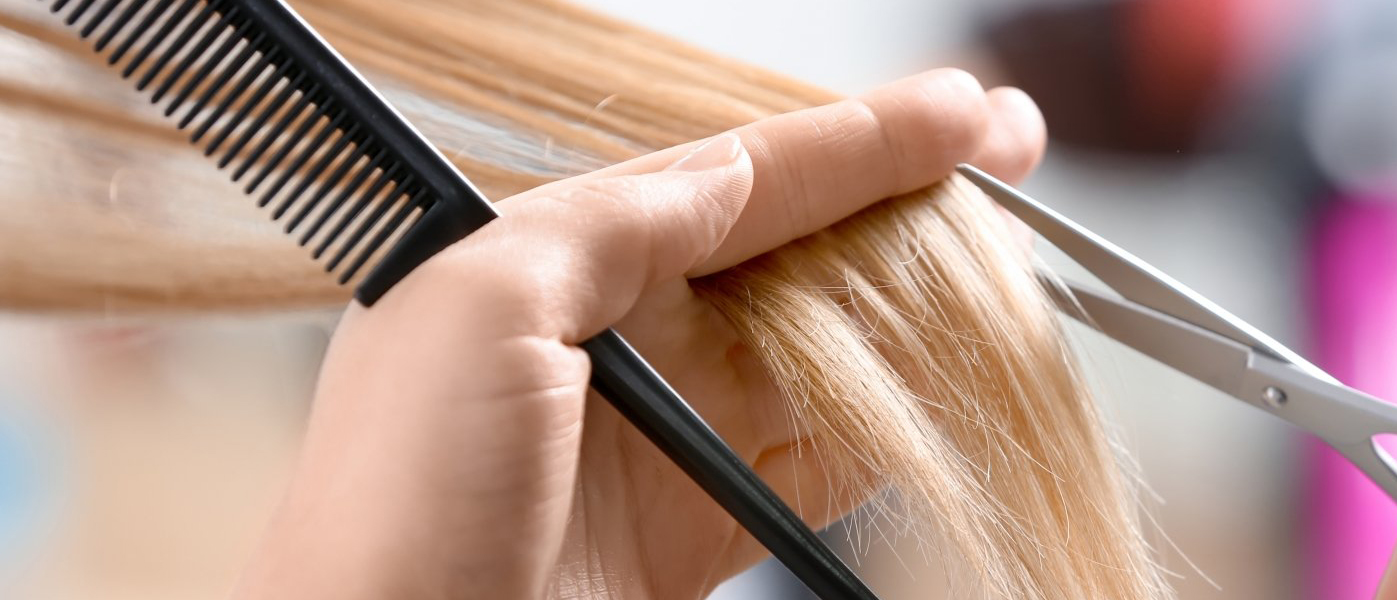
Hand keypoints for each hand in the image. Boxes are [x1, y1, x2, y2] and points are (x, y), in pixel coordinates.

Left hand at [232, 69, 1047, 599]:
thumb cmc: (390, 509)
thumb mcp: (475, 309)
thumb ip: (613, 224)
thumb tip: (728, 167)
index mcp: (558, 264)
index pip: (736, 179)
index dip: (855, 141)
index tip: (961, 117)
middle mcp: (620, 339)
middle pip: (796, 249)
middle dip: (903, 204)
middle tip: (1006, 165)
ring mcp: (670, 437)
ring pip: (825, 346)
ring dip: (917, 304)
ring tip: (1002, 267)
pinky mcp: (703, 529)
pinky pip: (825, 460)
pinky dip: (898, 421)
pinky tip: (953, 378)